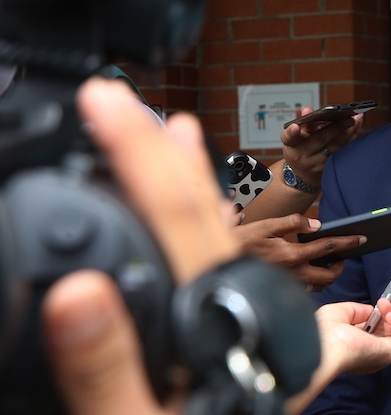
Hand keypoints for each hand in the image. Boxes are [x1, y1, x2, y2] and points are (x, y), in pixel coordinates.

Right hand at [42, 79, 374, 414]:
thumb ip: (109, 370)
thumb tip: (78, 292)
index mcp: (216, 321)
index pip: (177, 219)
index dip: (139, 155)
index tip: (105, 100)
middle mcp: (233, 309)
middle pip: (200, 215)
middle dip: (161, 151)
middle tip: (127, 99)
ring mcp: (233, 318)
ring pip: (214, 235)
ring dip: (187, 179)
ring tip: (175, 133)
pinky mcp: (224, 334)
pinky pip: (211, 266)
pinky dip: (192, 228)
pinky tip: (176, 220)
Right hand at [232, 214, 365, 288]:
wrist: (220, 265)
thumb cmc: (242, 242)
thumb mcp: (266, 225)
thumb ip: (293, 223)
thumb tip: (315, 225)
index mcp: (292, 255)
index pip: (327, 248)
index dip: (347, 242)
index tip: (361, 238)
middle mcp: (293, 273)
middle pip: (329, 275)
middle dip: (340, 266)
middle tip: (343, 256)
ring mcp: (288, 284)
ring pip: (317, 285)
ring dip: (327, 275)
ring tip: (328, 262)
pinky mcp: (282, 289)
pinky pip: (304, 288)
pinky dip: (312, 280)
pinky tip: (309, 269)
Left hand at [284, 295, 390, 414]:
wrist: (324, 347)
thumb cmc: (325, 331)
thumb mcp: (340, 313)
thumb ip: (357, 311)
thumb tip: (371, 311)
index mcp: (354, 346)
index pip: (372, 330)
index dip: (379, 315)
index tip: (383, 300)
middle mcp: (368, 352)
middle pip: (388, 331)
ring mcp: (379, 355)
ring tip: (385, 303)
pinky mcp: (388, 355)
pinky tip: (390, 315)